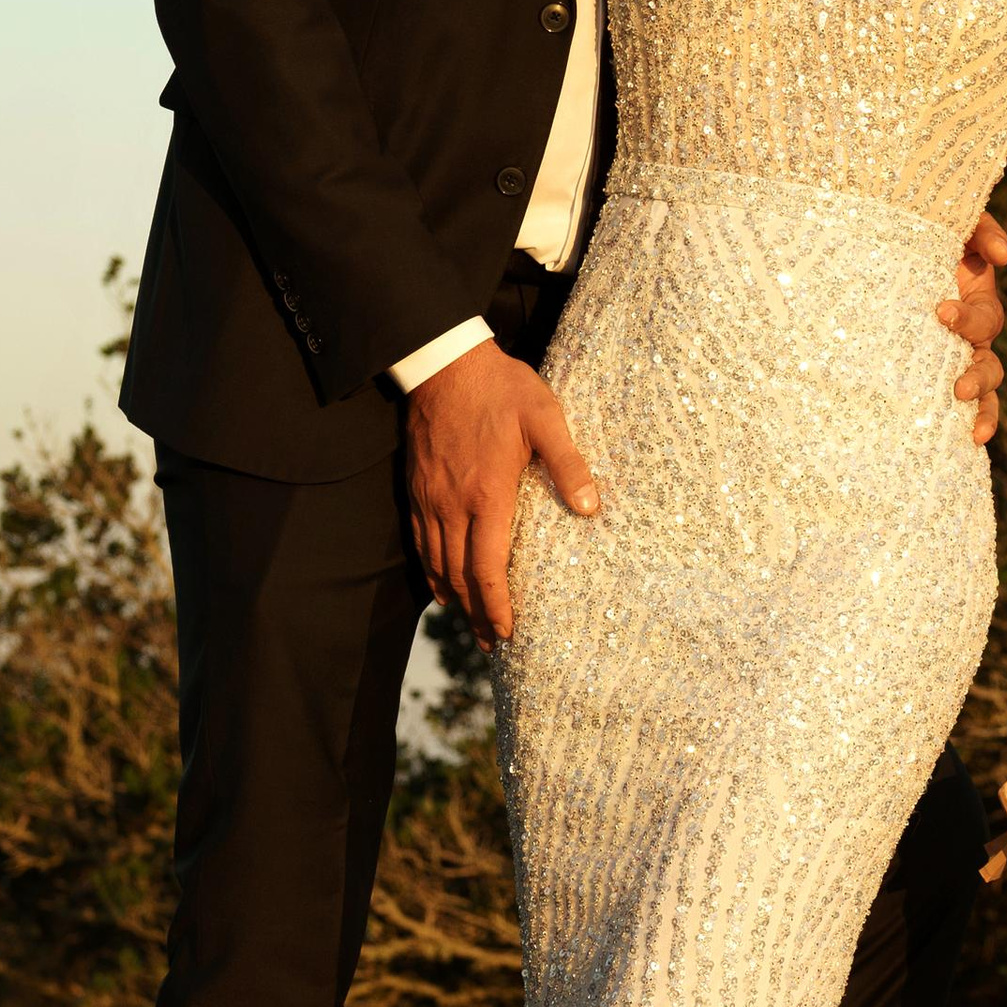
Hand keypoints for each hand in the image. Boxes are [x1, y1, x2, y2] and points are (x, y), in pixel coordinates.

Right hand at [404, 340, 599, 646]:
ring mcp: (429, 499)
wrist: (443, 362)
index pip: (488, 569)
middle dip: (477, 616)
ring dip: (454, 600)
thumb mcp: (545, 417)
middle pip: (460, 578)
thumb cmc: (501, 388)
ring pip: (437, 565)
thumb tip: (590, 507)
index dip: (497, 607)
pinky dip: (430, 572)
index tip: (508, 633)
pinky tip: (440, 585)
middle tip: (494, 644)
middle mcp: (452, 505)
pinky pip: (420, 542)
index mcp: (487, 495)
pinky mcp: (416, 489)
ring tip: (472, 625)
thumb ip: (568, 463)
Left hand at [937, 210, 1006, 445]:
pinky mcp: (928, 376)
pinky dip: (961, 426)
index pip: (982, 318)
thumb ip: (981, 232)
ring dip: (979, 410)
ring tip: (972, 432)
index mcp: (975, 302)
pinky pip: (952, 408)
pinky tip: (964, 446)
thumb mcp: (956, 226)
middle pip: (987, 365)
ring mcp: (950, 360)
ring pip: (980, 393)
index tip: (941, 311)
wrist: (881, 251)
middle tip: (958, 387)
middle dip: (977, 379)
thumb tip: (1002, 259)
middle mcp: (968, 338)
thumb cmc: (923, 236)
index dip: (967, 319)